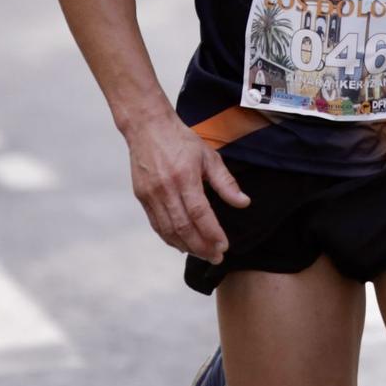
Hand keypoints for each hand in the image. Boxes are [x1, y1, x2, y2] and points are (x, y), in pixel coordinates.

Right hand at [125, 113, 248, 262]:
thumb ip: (226, 182)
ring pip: (168, 230)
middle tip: (216, 258)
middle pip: (183, 227)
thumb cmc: (181, 139)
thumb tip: (243, 202)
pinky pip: (156, 225)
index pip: (200, 213)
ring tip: (202, 254)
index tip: (224, 246)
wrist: (148, 127)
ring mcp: (151, 194)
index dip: (212, 233)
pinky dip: (170, 238)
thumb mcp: (208, 156)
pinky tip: (182, 244)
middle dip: (201, 246)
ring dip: (186, 246)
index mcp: (184, 176)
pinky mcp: (142, 197)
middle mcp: (165, 188)